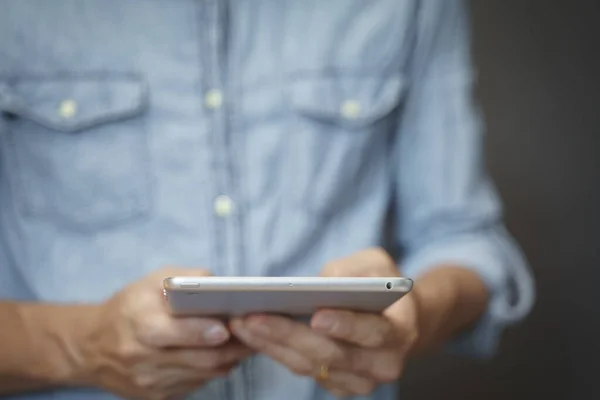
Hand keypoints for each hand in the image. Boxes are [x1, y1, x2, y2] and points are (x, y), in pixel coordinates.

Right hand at [71, 267, 251, 399]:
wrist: (94, 347)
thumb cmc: (130, 306)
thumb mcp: (151, 281)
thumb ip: (186, 279)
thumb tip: (220, 284)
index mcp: (138, 324)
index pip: (172, 332)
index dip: (202, 331)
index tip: (226, 327)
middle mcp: (141, 358)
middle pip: (198, 358)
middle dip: (231, 347)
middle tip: (255, 333)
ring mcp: (149, 382)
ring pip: (204, 374)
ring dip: (230, 358)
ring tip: (248, 340)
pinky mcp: (157, 398)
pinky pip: (197, 384)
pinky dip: (215, 368)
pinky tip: (225, 353)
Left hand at [231, 248, 418, 396]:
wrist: (395, 319)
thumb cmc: (381, 283)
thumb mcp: (377, 263)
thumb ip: (354, 270)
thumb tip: (324, 282)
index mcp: (400, 330)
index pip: (373, 332)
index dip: (345, 325)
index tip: (317, 316)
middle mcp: (383, 363)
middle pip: (332, 354)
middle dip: (289, 335)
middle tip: (253, 317)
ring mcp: (360, 380)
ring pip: (311, 366)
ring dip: (272, 345)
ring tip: (241, 323)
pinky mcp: (338, 385)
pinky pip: (303, 369)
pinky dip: (275, 352)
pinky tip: (251, 334)